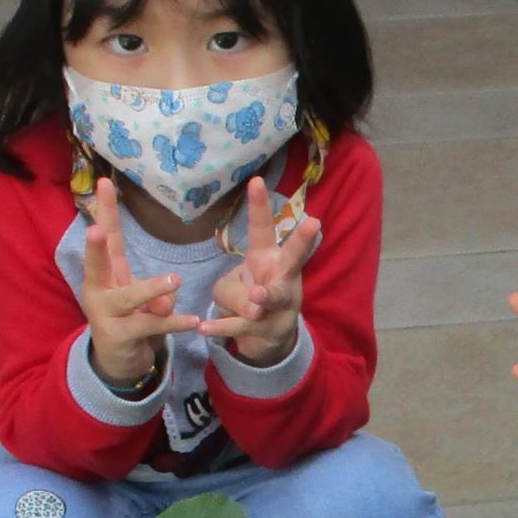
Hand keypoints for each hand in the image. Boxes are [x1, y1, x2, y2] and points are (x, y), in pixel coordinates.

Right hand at [79, 177, 185, 388]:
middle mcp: (99, 290)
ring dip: (151, 289)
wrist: (119, 361)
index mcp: (106, 274)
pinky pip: (150, 325)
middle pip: (97, 264)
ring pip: (129, 297)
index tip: (105, 183)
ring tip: (174, 281)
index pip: (107, 238)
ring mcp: (106, 314)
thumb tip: (165, 303)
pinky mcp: (118, 336)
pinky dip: (174, 323)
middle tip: (96, 230)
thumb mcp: (144, 302)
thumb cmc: (132, 319)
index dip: (105, 211)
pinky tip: (193, 321)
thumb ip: (155, 295)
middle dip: (95, 248)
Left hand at [197, 177, 318, 365]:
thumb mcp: (229, 288)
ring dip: (265, 295)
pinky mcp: (269, 328)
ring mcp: (279, 303)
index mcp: (267, 257)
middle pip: (293, 256)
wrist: (268, 337)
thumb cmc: (248, 299)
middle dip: (302, 240)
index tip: (256, 180)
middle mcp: (280, 276)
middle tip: (314, 222)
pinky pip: (243, 325)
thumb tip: (253, 309)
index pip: (263, 228)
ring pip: (272, 295)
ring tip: (256, 295)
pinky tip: (204, 327)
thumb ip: (231, 292)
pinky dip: (223, 327)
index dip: (259, 205)